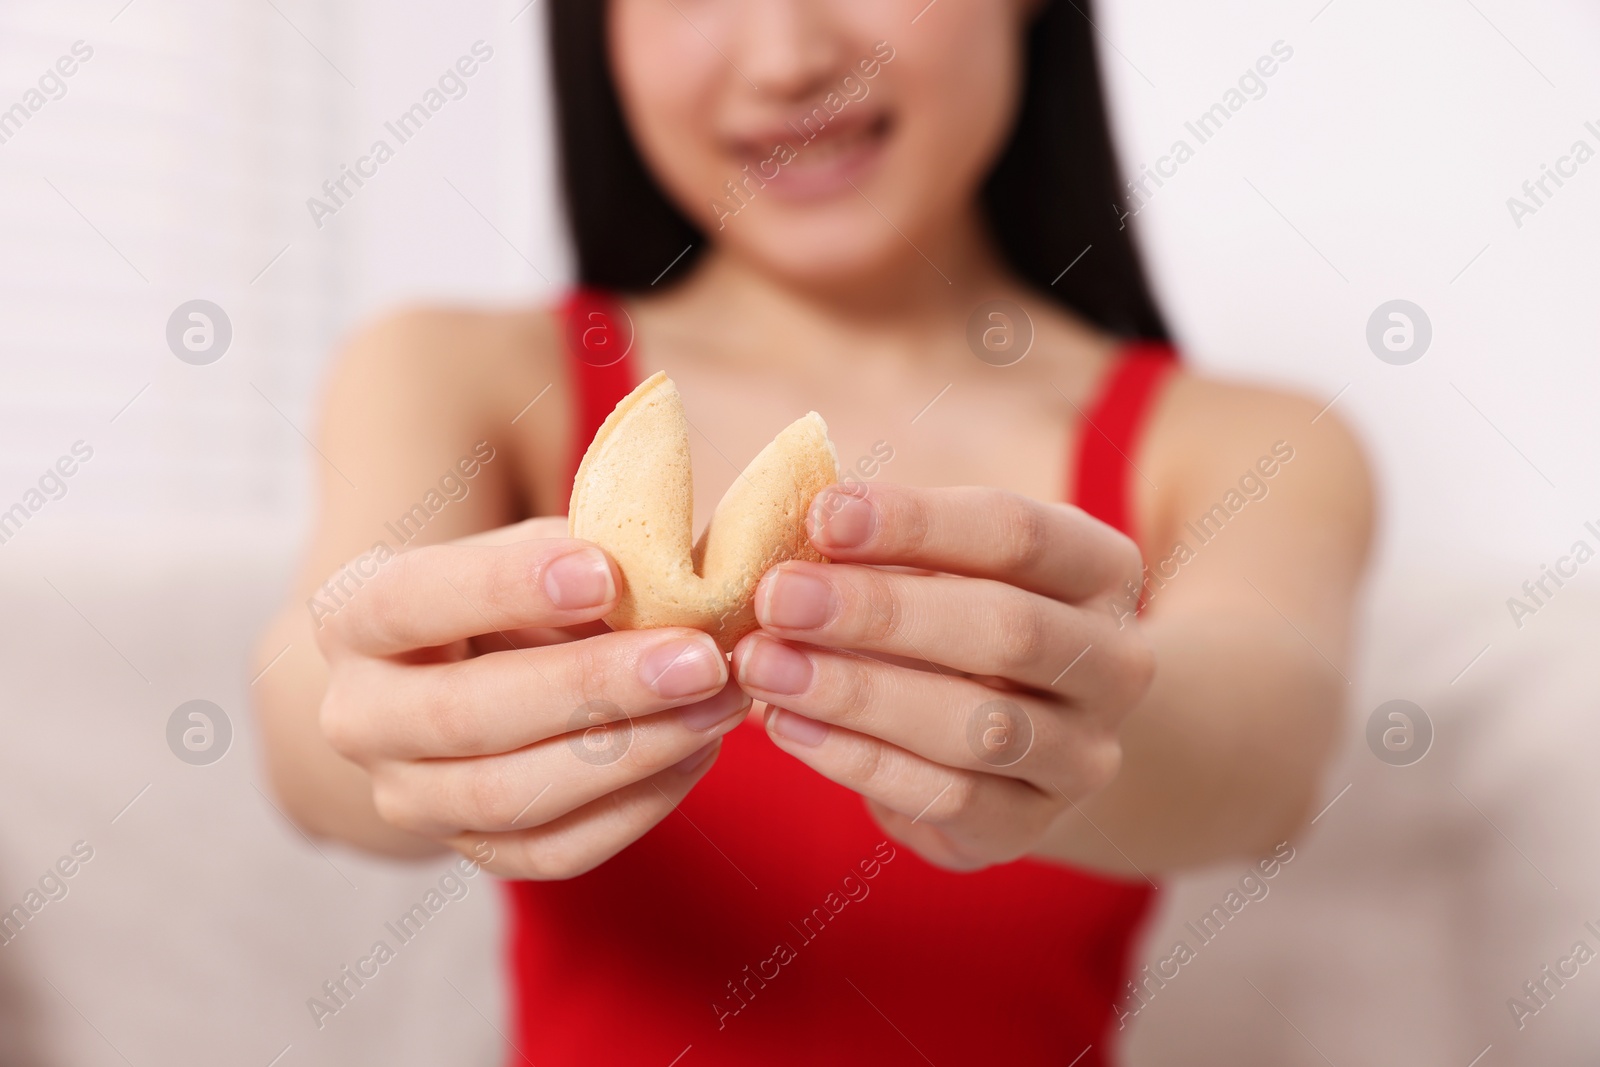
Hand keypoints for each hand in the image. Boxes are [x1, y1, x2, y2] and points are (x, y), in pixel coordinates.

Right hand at [313, 518, 750, 878]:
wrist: (457, 675)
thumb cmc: (504, 592)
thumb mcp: (522, 550)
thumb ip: (576, 554)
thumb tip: (670, 568)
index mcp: (354, 617)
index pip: (414, 601)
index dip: (507, 588)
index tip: (607, 572)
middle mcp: (359, 718)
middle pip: (467, 714)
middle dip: (595, 687)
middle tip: (699, 659)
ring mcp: (409, 798)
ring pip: (511, 796)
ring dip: (631, 753)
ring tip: (720, 705)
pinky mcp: (472, 852)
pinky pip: (557, 850)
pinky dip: (639, 804)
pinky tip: (698, 751)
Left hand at [730, 485, 1154, 871]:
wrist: (1023, 736)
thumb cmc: (955, 620)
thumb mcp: (939, 567)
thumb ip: (880, 549)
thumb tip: (783, 536)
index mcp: (1101, 570)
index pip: (1018, 533)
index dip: (917, 522)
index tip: (822, 514)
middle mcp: (1116, 664)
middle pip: (1007, 630)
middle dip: (879, 612)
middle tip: (777, 597)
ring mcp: (1083, 755)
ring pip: (978, 725)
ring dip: (856, 692)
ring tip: (763, 666)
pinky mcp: (1029, 826)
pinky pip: (946, 797)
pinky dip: (856, 760)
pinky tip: (786, 726)